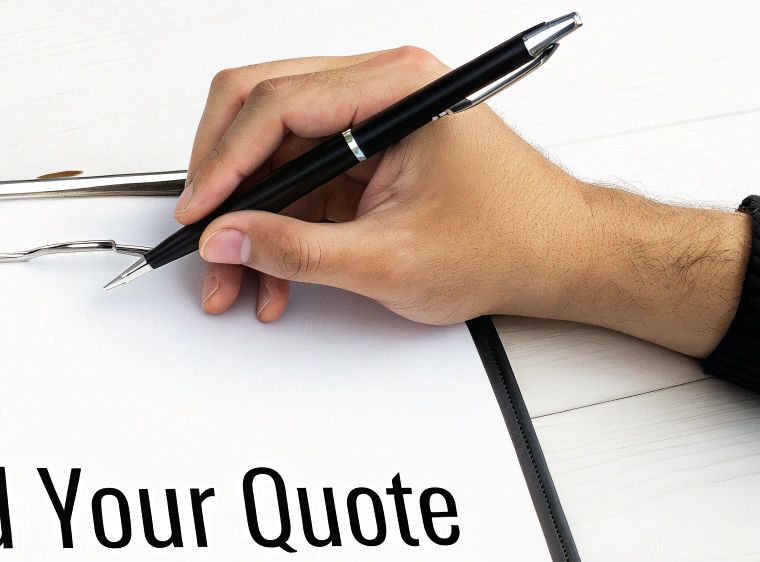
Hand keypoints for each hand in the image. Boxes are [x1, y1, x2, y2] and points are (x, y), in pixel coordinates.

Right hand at [181, 48, 748, 356]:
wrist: (560, 258)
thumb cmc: (511, 240)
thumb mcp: (389, 260)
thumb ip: (297, 251)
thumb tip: (229, 236)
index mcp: (397, 87)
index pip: (276, 104)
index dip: (223, 163)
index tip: (199, 212)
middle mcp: (380, 88)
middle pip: (260, 111)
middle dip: (223, 182)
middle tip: (203, 234)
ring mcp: (370, 119)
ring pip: (270, 151)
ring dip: (246, 214)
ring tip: (235, 276)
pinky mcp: (365, 154)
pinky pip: (296, 179)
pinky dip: (275, 226)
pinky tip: (271, 275)